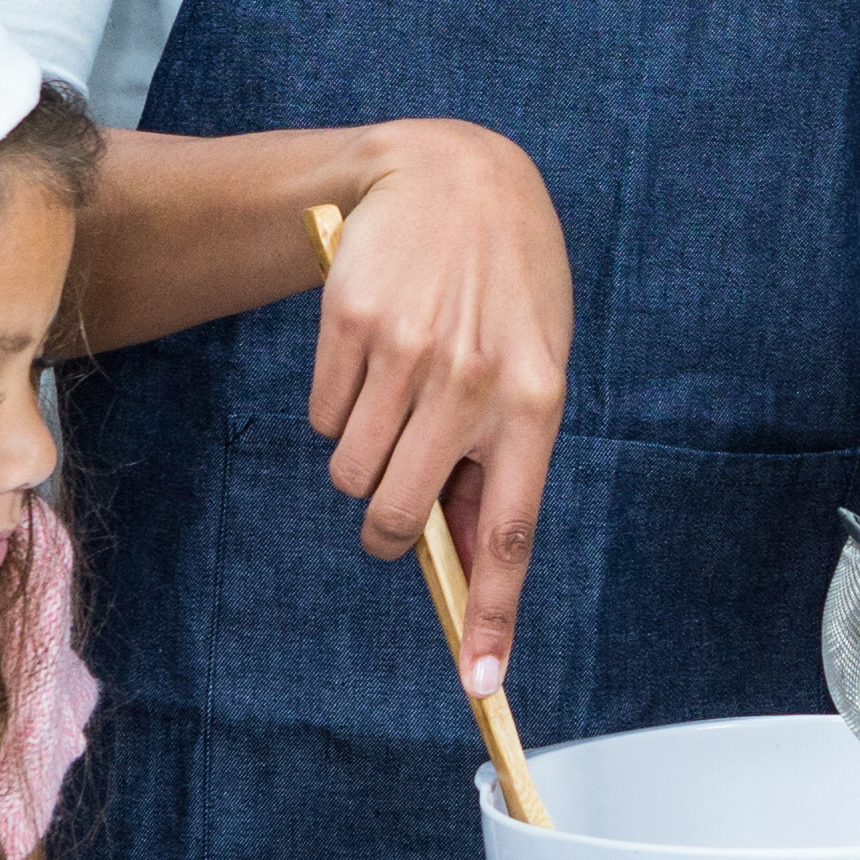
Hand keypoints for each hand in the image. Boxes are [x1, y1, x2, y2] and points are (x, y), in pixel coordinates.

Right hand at [309, 123, 570, 690]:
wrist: (453, 174)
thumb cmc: (504, 286)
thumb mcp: (531, 363)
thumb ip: (497, 457)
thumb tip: (457, 556)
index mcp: (536, 403)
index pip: (510, 533)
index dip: (493, 616)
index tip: (481, 685)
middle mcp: (473, 384)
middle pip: (401, 515)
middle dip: (388, 527)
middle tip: (392, 502)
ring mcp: (409, 355)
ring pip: (352, 472)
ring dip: (361, 459)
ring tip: (394, 400)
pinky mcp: (351, 327)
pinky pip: (324, 419)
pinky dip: (338, 406)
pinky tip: (371, 355)